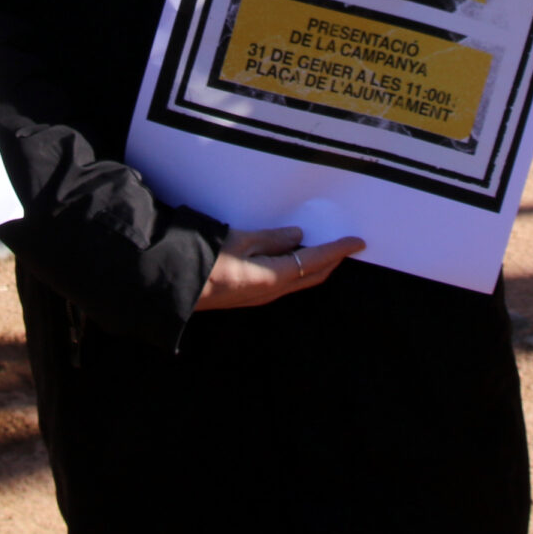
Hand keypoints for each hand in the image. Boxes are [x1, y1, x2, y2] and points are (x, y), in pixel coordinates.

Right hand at [193, 225, 365, 310]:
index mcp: (273, 278)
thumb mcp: (240, 240)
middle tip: (347, 246)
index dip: (338, 250)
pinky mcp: (248, 297)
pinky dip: (298, 271)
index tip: (357, 242)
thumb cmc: (204, 259)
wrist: (175, 287)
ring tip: (326, 250)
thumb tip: (298, 236)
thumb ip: (272, 238)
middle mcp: (271, 293)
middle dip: (332, 261)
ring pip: (299, 282)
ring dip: (316, 267)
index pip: (315, 261)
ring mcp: (259, 298)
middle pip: (312, 276)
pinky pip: (283, 284)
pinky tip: (294, 259)